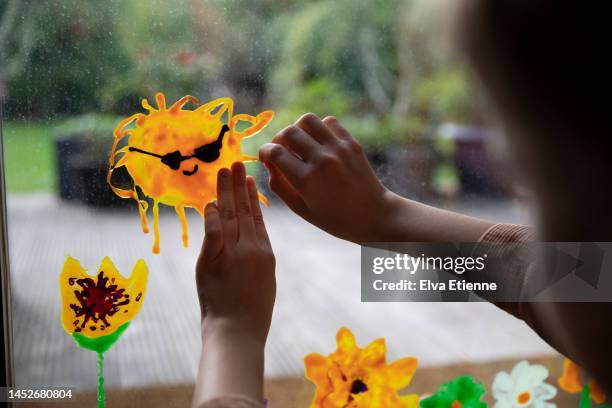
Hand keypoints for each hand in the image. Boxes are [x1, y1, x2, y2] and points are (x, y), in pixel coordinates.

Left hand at [196, 162, 275, 342]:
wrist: (237, 331)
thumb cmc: (252, 311)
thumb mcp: (265, 280)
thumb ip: (257, 256)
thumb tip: (250, 239)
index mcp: (266, 252)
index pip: (258, 217)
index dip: (252, 196)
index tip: (249, 179)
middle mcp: (251, 248)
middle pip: (244, 210)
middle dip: (239, 185)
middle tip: (235, 164)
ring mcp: (232, 253)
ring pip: (229, 215)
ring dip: (225, 192)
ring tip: (223, 172)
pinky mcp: (212, 261)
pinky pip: (213, 231)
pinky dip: (211, 215)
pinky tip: (210, 201)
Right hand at [259, 113, 395, 243]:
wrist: (374, 215)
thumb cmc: (335, 218)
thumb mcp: (302, 210)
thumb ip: (280, 186)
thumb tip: (269, 165)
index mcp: (307, 180)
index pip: (275, 152)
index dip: (264, 152)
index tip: (265, 157)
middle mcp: (322, 160)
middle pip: (288, 132)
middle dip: (279, 139)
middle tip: (282, 151)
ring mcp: (338, 149)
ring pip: (308, 120)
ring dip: (298, 128)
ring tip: (300, 142)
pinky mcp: (351, 143)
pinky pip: (329, 121)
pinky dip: (320, 128)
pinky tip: (320, 143)